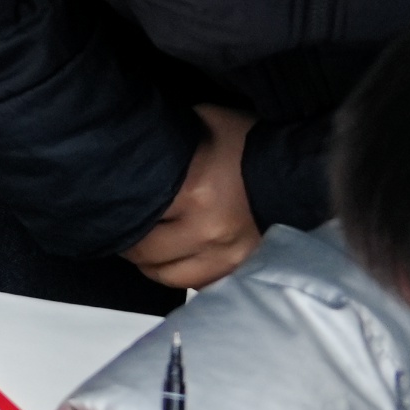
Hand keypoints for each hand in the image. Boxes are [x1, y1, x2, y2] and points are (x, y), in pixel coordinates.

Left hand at [124, 105, 262, 289]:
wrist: (298, 164)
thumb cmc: (248, 142)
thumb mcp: (199, 125)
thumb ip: (165, 146)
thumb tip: (126, 151)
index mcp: (194, 193)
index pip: (135, 219)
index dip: (118, 215)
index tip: (112, 211)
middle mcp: (210, 231)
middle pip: (147, 255)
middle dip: (133, 243)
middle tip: (129, 229)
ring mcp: (229, 255)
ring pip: (171, 277)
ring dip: (156, 264)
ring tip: (152, 245)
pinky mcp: (243, 268)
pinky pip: (201, 284)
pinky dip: (187, 272)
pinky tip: (182, 255)